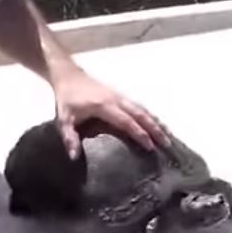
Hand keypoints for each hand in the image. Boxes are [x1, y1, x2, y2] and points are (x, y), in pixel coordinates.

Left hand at [53, 68, 170, 159]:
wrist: (69, 75)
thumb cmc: (67, 98)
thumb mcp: (63, 119)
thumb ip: (69, 137)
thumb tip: (75, 157)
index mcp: (104, 105)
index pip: (126, 121)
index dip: (139, 133)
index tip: (150, 146)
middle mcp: (116, 99)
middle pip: (140, 114)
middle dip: (155, 128)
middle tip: (167, 143)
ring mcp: (120, 95)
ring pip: (143, 108)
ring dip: (156, 121)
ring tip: (168, 135)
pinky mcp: (121, 95)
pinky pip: (139, 105)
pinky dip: (150, 115)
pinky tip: (157, 124)